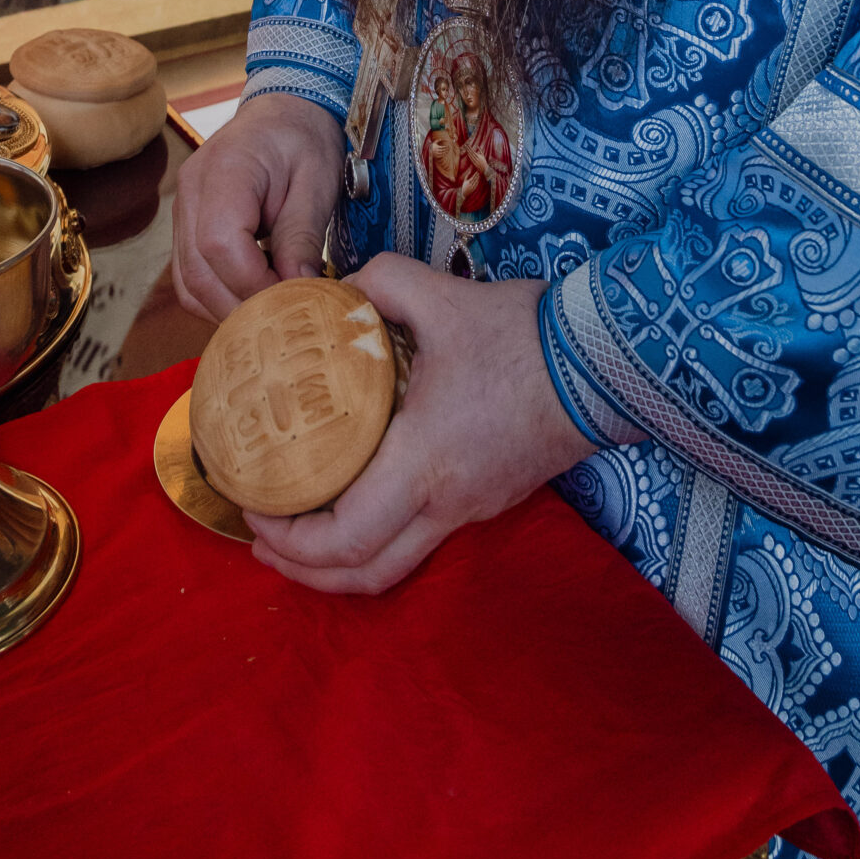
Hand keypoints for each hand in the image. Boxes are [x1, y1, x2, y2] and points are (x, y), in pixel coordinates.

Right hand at [171, 91, 343, 317]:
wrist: (285, 110)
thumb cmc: (304, 139)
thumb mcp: (318, 182)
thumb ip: (303, 235)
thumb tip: (299, 289)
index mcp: (226, 169)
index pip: (220, 244)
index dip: (253, 283)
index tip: (291, 299)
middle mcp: (191, 190)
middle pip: (198, 272)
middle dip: (242, 306)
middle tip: (287, 316)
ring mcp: (182, 208)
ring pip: (189, 282)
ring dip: (228, 308)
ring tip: (273, 310)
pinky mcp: (186, 225)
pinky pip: (190, 276)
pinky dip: (218, 297)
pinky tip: (253, 296)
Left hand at [245, 253, 595, 595]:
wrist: (605, 363)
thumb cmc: (523, 335)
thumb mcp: (440, 295)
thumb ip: (377, 284)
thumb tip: (335, 290)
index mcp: (425, 462)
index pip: (346, 535)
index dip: (290, 536)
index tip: (254, 504)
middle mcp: (446, 503)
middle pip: (364, 574)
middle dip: (303, 570)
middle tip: (261, 542)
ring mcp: (473, 510)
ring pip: (395, 568)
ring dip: (339, 565)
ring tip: (298, 538)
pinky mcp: (490, 501)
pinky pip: (422, 541)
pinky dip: (377, 538)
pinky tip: (358, 503)